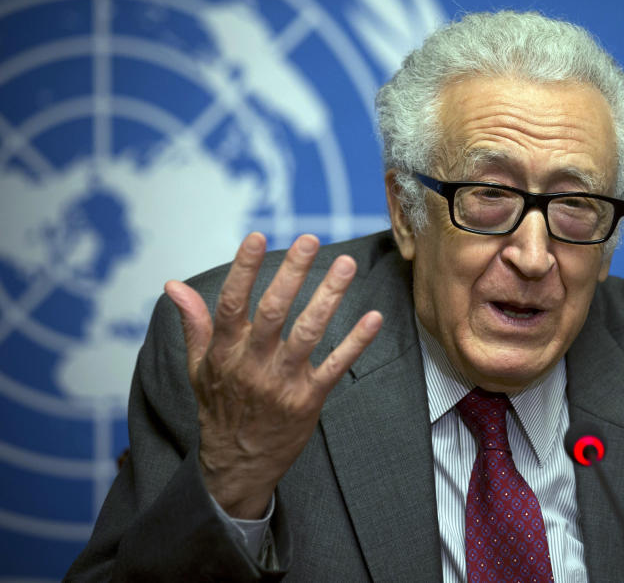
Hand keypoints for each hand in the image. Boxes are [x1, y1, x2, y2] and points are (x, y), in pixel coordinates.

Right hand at [164, 233, 382, 518]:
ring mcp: (282, 382)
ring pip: (307, 334)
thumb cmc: (219, 408)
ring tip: (345, 264)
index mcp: (225, 352)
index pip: (231, 304)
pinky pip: (335, 366)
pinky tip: (373, 318)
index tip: (257, 236)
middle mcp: (252, 364)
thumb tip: (172, 284)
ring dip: (328, 297)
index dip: (243, 269)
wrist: (236, 465)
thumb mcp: (198, 367)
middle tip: (310, 238)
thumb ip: (194, 322)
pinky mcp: (309, 399)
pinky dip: (356, 342)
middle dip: (292, 273)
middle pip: (273, 312)